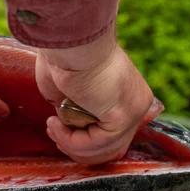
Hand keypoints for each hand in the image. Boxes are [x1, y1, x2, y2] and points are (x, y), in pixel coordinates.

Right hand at [36, 24, 156, 163]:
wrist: (70, 40)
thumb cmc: (65, 54)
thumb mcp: (69, 89)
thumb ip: (73, 108)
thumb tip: (66, 123)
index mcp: (128, 93)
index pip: (114, 135)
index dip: (84, 142)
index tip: (58, 130)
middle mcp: (138, 103)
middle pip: (112, 148)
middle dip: (77, 147)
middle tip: (55, 133)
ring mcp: (134, 111)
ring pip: (103, 150)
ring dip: (70, 143)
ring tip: (52, 126)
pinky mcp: (123, 117)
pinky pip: (95, 144)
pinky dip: (70, 139)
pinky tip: (54, 123)